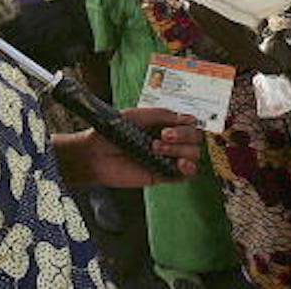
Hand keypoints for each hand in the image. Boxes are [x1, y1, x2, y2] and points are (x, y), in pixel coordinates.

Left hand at [56, 109, 202, 186]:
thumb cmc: (112, 132)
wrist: (95, 154)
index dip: (186, 124)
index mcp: (164, 124)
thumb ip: (162, 114)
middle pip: (195, 139)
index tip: (170, 125)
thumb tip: (188, 118)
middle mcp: (169, 141)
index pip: (190, 124)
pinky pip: (186, 175)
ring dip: (180, 150)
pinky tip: (178, 164)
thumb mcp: (137, 115)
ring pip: (193, 155)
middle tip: (162, 136)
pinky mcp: (162, 175)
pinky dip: (188, 169)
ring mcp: (166, 158)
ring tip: (156, 149)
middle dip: (183, 136)